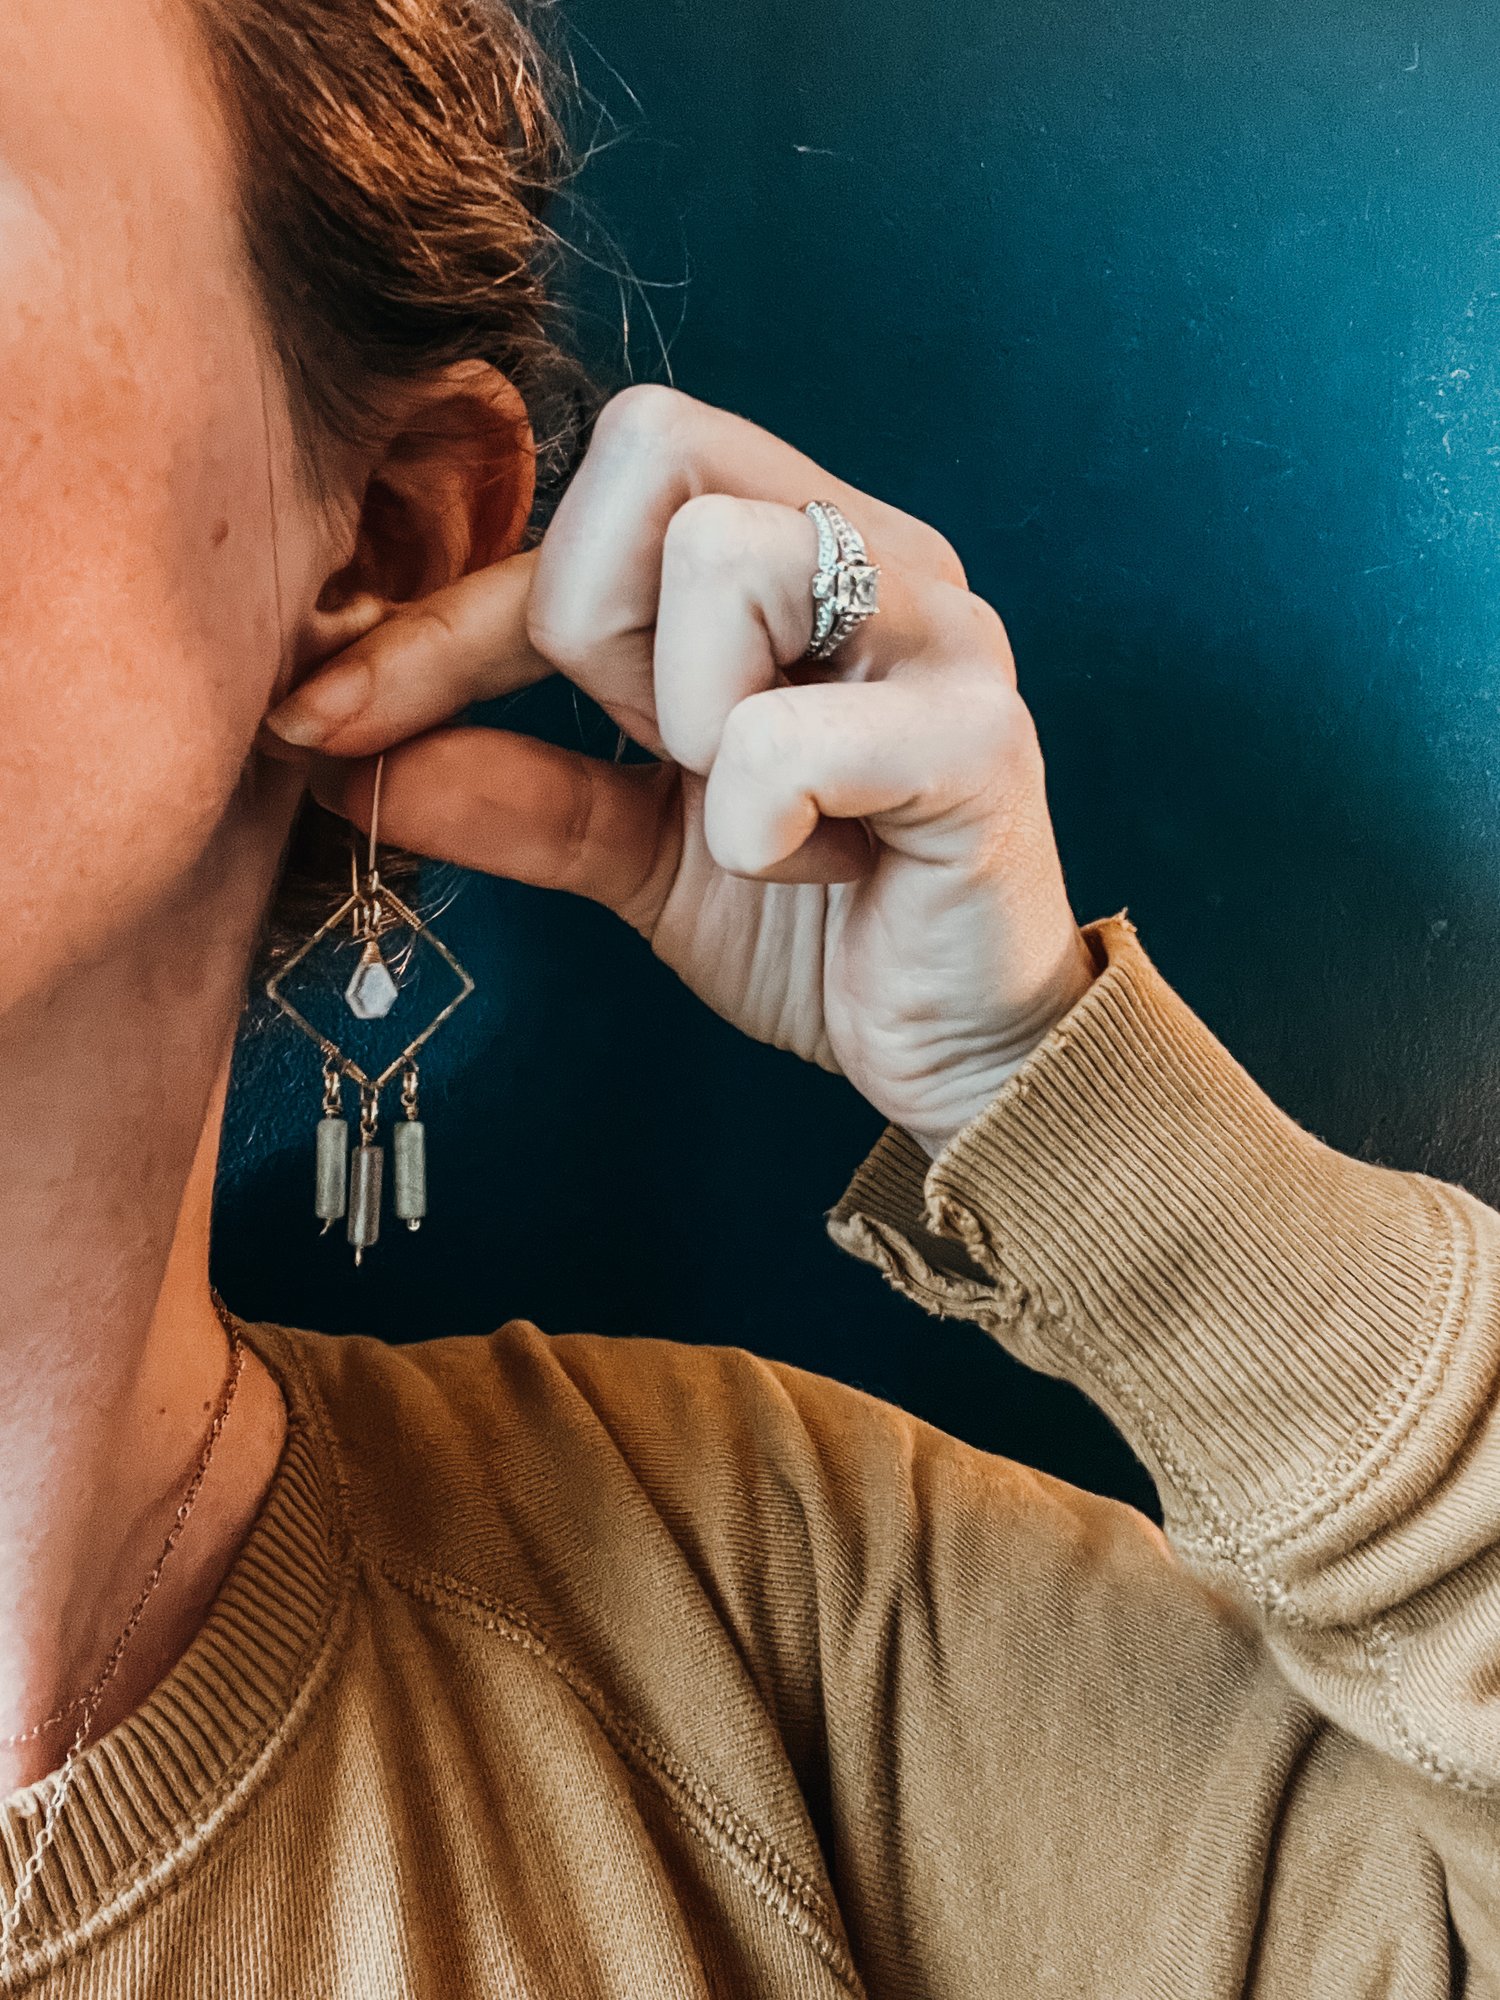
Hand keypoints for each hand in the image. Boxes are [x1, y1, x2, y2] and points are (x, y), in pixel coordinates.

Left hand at [264, 387, 1097, 1158]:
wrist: (956, 1049)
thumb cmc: (814, 927)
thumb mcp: (630, 849)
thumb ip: (507, 787)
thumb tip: (336, 754)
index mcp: (797, 548)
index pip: (589, 492)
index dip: (440, 611)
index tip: (323, 715)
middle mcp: (877, 550)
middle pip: (653, 446)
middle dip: (596, 630)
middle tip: (665, 749)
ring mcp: (942, 631)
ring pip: (722, 561)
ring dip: (687, 727)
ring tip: (758, 814)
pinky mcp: (983, 738)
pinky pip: (783, 738)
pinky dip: (752, 829)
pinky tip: (817, 869)